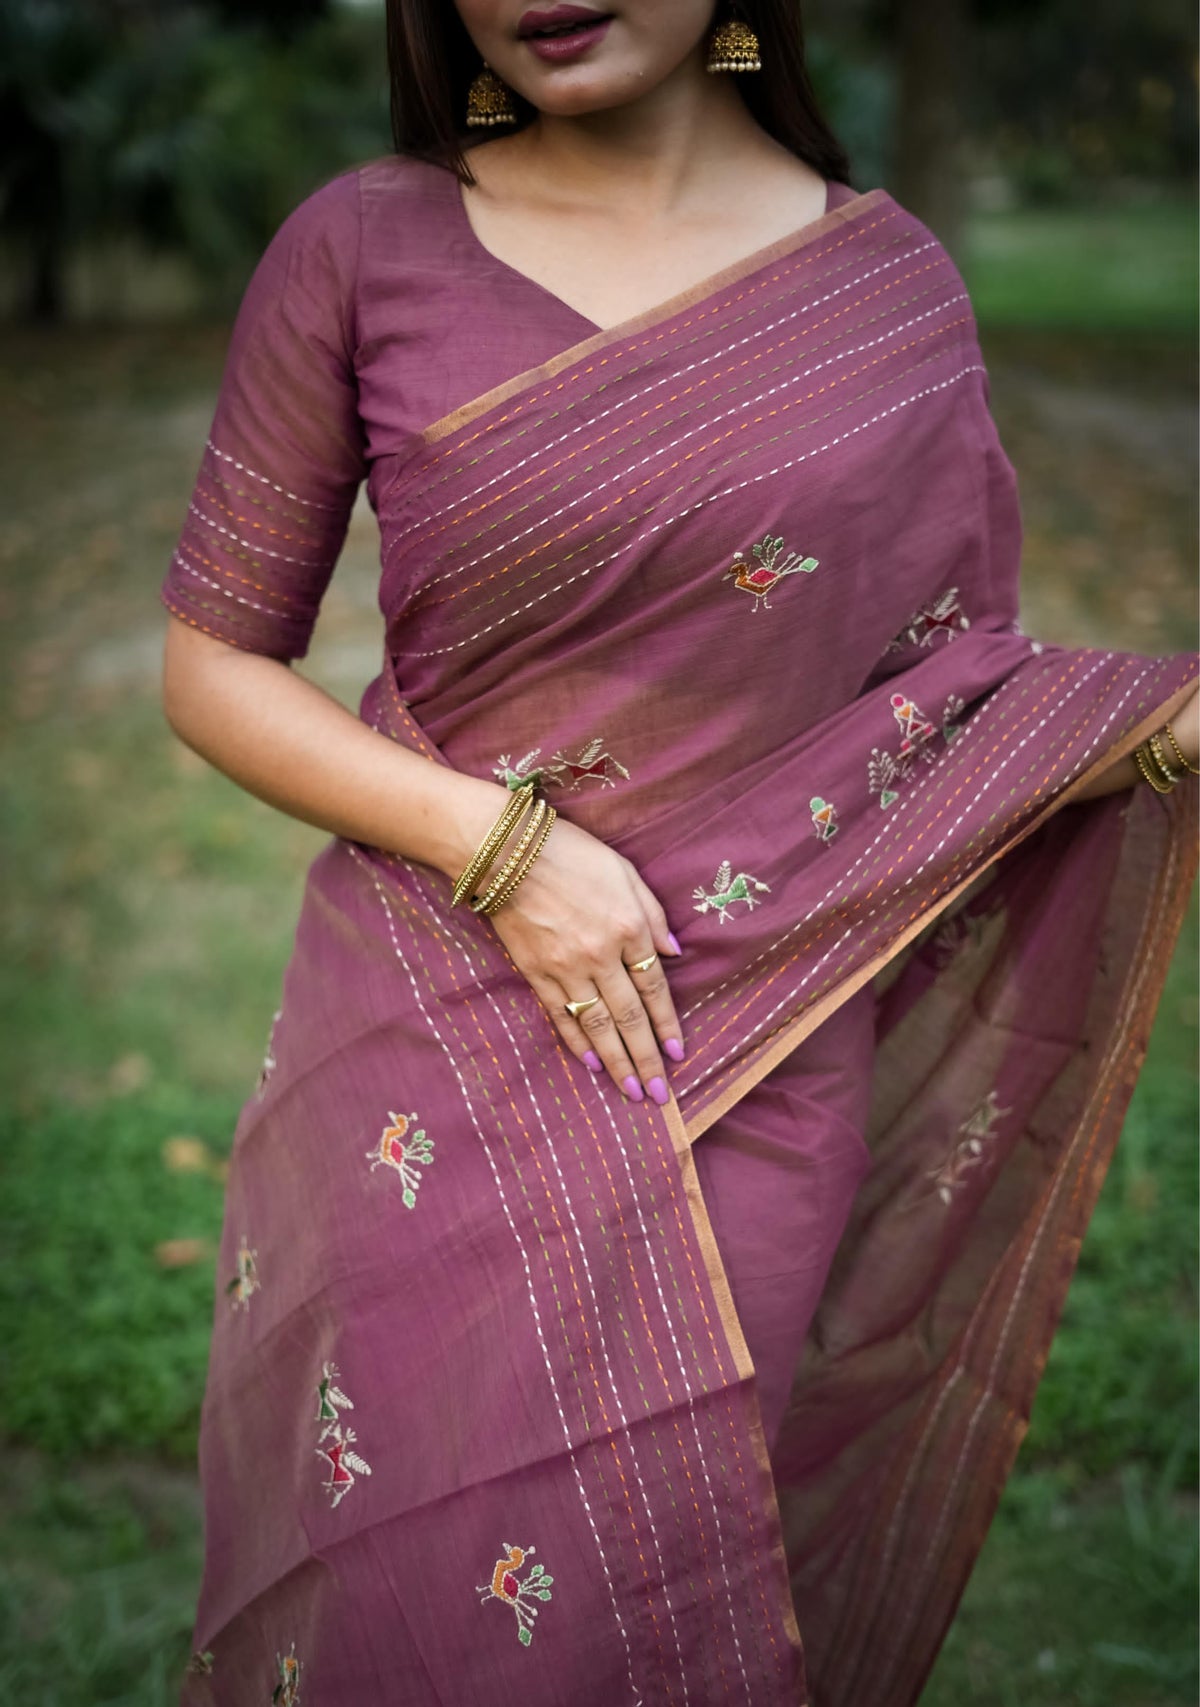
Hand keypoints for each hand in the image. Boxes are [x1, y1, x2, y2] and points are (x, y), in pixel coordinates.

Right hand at [484, 815, 683, 1103]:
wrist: (503, 852)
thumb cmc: (569, 852)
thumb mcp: (624, 871)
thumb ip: (652, 914)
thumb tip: (673, 952)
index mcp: (628, 927)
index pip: (654, 987)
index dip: (667, 1024)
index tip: (678, 1055)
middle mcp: (601, 955)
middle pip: (629, 1017)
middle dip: (647, 1058)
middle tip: (659, 1095)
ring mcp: (566, 968)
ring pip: (598, 1025)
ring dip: (617, 1062)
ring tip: (631, 1091)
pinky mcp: (536, 973)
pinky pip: (562, 1016)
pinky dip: (577, 1043)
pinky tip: (592, 1065)